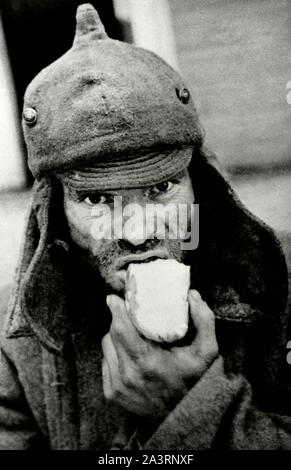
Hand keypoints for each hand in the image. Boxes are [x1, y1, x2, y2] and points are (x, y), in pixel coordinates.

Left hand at [101, 290, 218, 418]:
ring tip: (131, 334)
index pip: (121, 329)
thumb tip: (192, 294)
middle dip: (118, 319)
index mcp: (148, 362)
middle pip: (111, 334)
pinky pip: (106, 362)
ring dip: (115, 337)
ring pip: (106, 347)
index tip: (114, 297)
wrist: (184, 419)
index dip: (116, 310)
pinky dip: (114, 353)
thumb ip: (204, 321)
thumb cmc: (194, 381)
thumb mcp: (207, 352)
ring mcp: (118, 386)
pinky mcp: (112, 393)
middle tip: (128, 312)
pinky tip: (129, 354)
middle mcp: (128, 375)